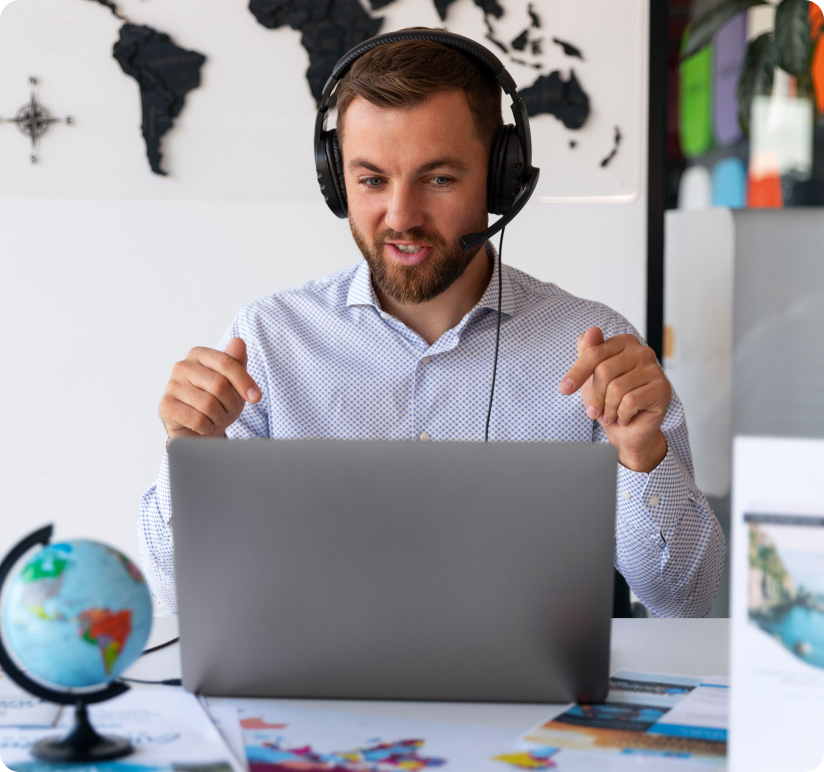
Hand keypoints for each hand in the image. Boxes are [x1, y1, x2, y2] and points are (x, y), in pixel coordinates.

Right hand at [159, 337, 261, 440]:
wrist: (200, 429)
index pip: (226, 363)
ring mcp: (171, 386)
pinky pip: (197, 420)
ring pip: (208, 404)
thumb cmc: (218, 402)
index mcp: (198, 354)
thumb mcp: (233, 382)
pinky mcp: (166, 406)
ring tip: (216, 417)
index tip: (256, 397)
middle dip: (231, 403)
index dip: (245, 382)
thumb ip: (237, 361)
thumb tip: (238, 342)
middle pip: (219, 385)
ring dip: (219, 417)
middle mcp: (182, 366)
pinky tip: (204, 425)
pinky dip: (207, 427)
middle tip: (228, 409)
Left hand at [559, 327, 669, 472]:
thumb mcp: (591, 375)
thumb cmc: (608, 399)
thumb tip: (591, 331)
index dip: (577, 373)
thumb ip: (588, 351)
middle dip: (595, 397)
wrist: (628, 429)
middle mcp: (642, 352)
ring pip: (616, 389)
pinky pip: (630, 402)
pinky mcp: (662, 389)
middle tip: (594, 411)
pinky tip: (624, 417)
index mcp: (624, 342)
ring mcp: (655, 369)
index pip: (594, 353)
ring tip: (610, 415)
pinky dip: (622, 415)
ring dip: (608, 409)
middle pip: (604, 371)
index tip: (564, 389)